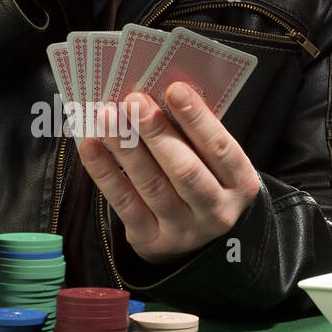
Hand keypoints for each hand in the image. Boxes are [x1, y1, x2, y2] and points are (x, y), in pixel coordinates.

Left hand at [78, 83, 260, 266]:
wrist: (196, 242)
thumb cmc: (203, 183)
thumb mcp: (213, 164)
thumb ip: (194, 137)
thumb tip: (157, 97)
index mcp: (239, 184)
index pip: (220, 148)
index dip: (197, 119)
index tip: (174, 89)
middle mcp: (216, 211)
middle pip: (185, 170)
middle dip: (157, 132)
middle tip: (134, 100)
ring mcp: (183, 230)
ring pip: (152, 185)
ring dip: (127, 148)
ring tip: (108, 117)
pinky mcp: (151, 240)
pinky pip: (124, 204)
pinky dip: (105, 173)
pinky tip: (91, 148)